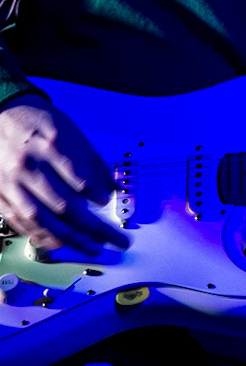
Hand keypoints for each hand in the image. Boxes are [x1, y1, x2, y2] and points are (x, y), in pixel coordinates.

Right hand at [0, 94, 127, 254]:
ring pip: (42, 218)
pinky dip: (41, 235)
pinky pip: (21, 221)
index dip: (92, 191)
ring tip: (92, 248)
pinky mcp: (1, 196)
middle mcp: (28, 166)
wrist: (2, 118)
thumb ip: (92, 160)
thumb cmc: (40, 125)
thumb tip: (113, 188)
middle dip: (92, 227)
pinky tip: (59, 243)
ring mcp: (12, 183)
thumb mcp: (71, 132)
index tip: (107, 202)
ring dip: (70, 238)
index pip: (74, 172)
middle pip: (62, 203)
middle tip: (114, 239)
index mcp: (50, 144)